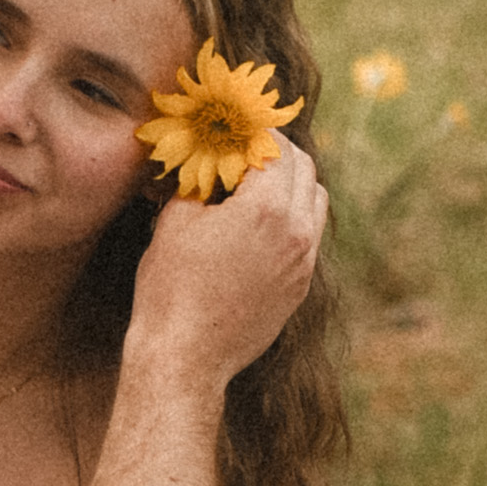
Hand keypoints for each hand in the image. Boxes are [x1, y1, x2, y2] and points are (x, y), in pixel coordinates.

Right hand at [130, 134, 327, 391]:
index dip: (257, 132)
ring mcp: (304, 263)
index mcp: (266, 209)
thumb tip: (209, 161)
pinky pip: (309, 238)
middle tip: (248, 153)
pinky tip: (258, 229)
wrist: (185, 357)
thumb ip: (200, 181)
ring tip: (257, 190)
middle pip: (306, 169)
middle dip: (279, 154)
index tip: (239, 128)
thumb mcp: (175, 222)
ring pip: (316, 202)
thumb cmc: (170, 289)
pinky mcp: (300, 288)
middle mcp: (297, 232)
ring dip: (292, 186)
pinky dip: (292, 220)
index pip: (277, 147)